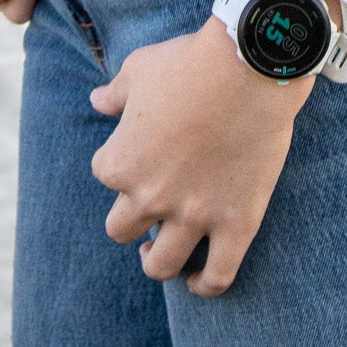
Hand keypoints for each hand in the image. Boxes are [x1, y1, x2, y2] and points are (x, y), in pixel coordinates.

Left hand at [88, 14, 316, 296]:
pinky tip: (199, 280)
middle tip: (146, 207)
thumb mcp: (140, 68)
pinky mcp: (237, 223)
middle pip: (121, 229)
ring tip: (159, 250)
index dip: (120, 159)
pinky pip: (218, 276)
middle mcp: (151, 196)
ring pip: (161, 264)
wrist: (250, 65)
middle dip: (131, 217)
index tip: (137, 148)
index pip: (104, 173)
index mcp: (121, 161)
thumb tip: (97, 101)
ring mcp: (195, 215)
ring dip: (155, 259)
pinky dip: (205, 285)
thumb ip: (114, 94)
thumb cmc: (190, 61)